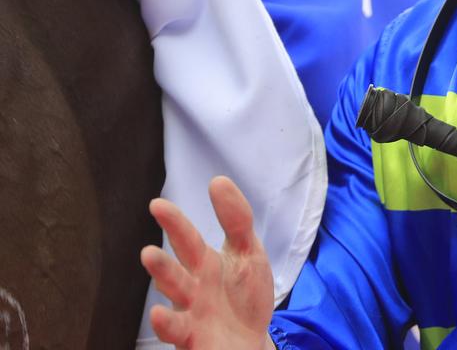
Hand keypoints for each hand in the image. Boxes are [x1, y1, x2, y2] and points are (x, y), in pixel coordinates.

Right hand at [141, 176, 275, 349]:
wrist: (251, 342)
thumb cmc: (244, 295)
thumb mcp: (247, 252)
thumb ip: (236, 219)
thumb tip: (218, 180)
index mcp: (203, 263)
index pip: (186, 238)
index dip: (174, 222)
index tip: (157, 204)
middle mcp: (191, 286)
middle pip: (174, 266)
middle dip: (161, 252)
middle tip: (147, 241)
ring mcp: (190, 313)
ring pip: (172, 294)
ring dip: (161, 276)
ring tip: (149, 255)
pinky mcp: (193, 338)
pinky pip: (175, 331)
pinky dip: (165, 324)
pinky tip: (157, 314)